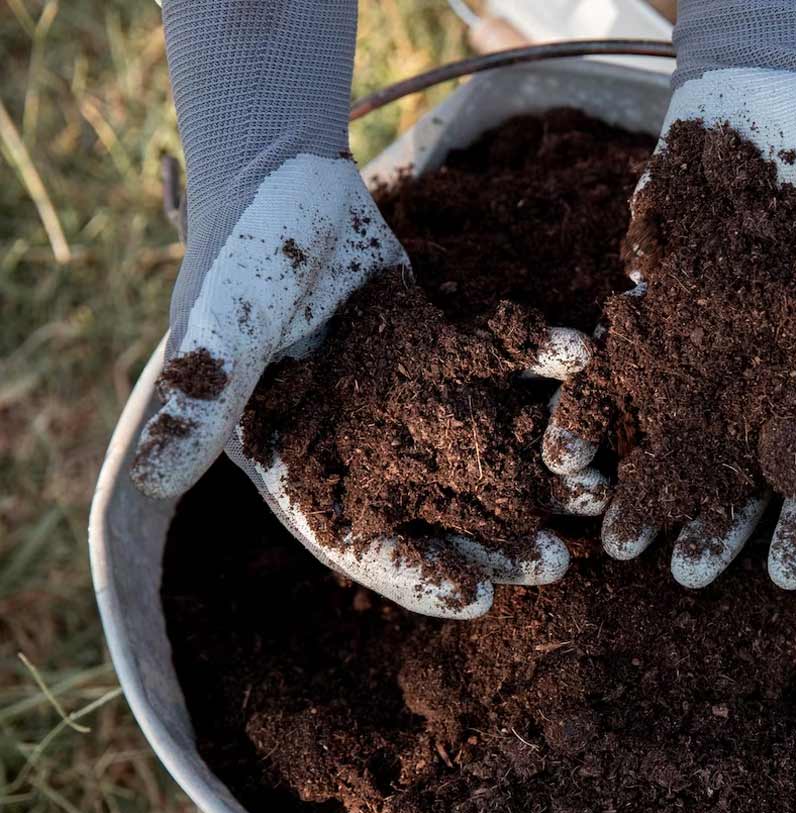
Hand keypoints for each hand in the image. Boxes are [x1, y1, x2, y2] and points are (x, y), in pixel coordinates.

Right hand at [132, 158, 604, 616]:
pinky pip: (504, 369)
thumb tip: (148, 482)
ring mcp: (410, 401)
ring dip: (538, 471)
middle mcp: (364, 445)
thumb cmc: (238, 258)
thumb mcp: (217, 332)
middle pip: (438, 511)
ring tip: (596, 491)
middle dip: (498, 540)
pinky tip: (585, 368)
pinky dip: (542, 367)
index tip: (477, 600)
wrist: (282, 177)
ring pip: (483, 451)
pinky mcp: (447, 351)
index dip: (415, 576)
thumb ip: (198, 401)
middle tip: (560, 562)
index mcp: (304, 463)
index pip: (358, 542)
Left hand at [545, 56, 795, 590]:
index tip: (785, 577)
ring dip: (650, 486)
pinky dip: (596, 409)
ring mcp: (707, 347)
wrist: (765, 96)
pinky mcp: (653, 313)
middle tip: (680, 576)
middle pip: (742, 466)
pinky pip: (620, 373)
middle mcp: (768, 373)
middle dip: (715, 522)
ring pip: (676, 434)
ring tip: (617, 538)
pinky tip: (568, 454)